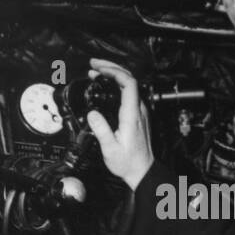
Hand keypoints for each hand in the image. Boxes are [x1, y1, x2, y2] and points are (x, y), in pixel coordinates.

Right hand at [86, 58, 153, 190]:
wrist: (142, 171)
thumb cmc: (128, 162)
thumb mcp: (110, 149)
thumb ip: (101, 130)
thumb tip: (92, 113)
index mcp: (132, 115)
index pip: (129, 84)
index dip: (114, 72)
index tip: (98, 70)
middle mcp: (138, 110)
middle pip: (129, 79)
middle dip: (111, 68)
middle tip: (93, 64)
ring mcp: (139, 111)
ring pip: (129, 84)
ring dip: (113, 74)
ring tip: (96, 72)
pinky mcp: (137, 115)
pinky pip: (128, 92)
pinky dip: (116, 84)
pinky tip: (105, 85)